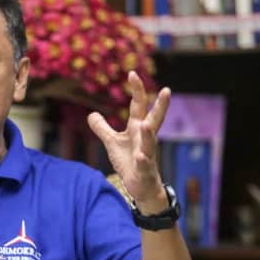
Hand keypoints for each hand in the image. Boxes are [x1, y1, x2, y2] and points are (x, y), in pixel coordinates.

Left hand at [87, 71, 169, 207]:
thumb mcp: (112, 143)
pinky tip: (141, 156)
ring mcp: (147, 154)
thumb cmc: (129, 161)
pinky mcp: (144, 170)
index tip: (132, 73)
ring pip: (150, 142)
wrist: (141, 186)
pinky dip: (143, 160)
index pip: (138, 106)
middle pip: (153, 119)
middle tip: (167, 90)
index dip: (136, 90)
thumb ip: (103, 128)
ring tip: (145, 124)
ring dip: (148, 133)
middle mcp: (145, 138)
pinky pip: (144, 164)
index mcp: (137, 129)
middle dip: (160, 106)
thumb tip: (91, 114)